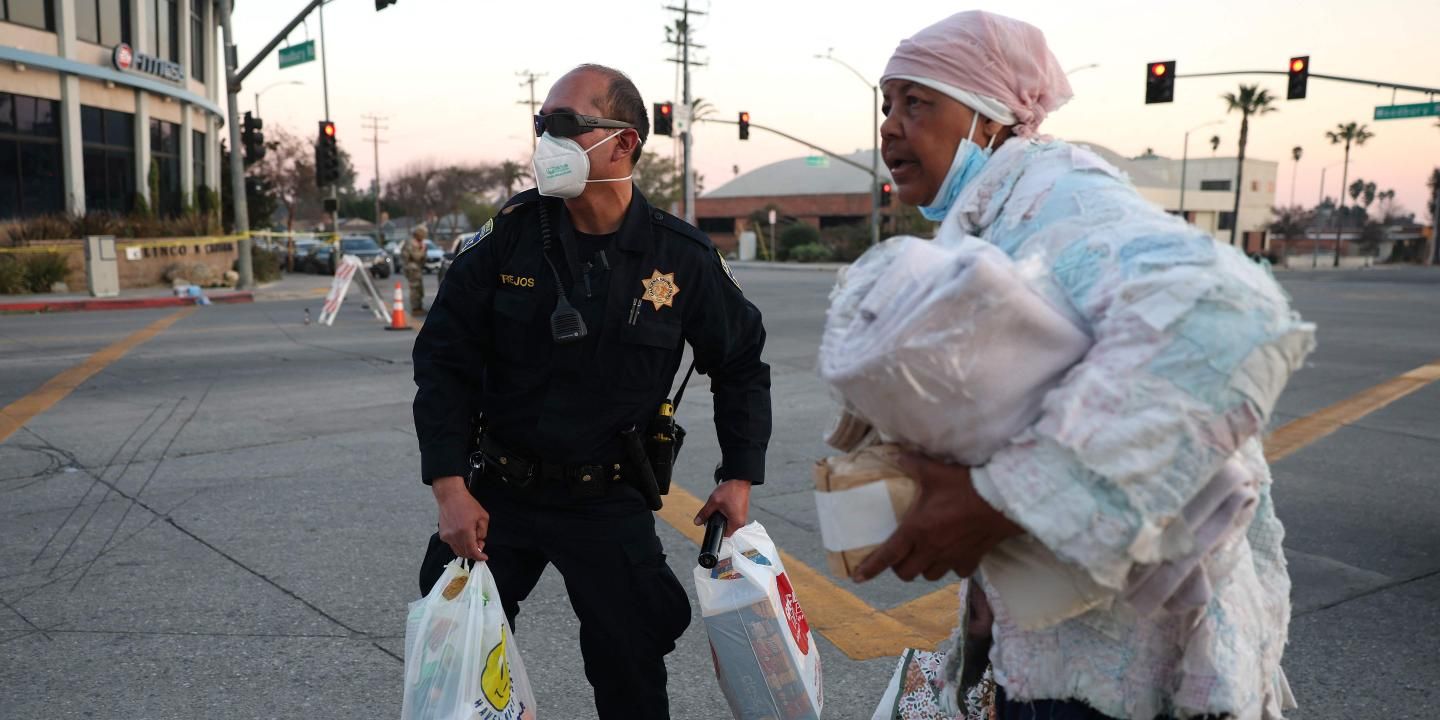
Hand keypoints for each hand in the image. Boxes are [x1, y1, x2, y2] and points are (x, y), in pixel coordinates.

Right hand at [432, 476, 488, 560]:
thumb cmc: (468, 504)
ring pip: (458, 551)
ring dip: (467, 549)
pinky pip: (453, 545)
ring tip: (471, 537)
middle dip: (474, 552)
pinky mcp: (442, 535)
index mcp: (466, 532)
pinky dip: (459, 544)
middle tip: (480, 543)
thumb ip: (483, 532)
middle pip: (465, 553)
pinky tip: (463, 534)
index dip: (480, 557)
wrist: (450, 496)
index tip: (484, 557)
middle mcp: (454, 536)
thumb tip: (480, 543)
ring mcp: (447, 537)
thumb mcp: (483, 516)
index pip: (473, 552)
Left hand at [694, 479, 751, 537]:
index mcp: (736, 523)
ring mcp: (742, 517)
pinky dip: (726, 513)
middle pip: (726, 529)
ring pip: (728, 522)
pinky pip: (732, 517)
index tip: (709, 525)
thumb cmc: (730, 490)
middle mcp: (741, 522)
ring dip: (722, 517)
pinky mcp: (741, 512)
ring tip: (719, 507)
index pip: (723, 535)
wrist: (740, 479)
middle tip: (713, 513)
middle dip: (717, 522)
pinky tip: (723, 505)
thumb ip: (704, 513)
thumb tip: (697, 522)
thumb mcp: (714, 502)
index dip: (714, 531)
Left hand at [853, 453, 1022, 582]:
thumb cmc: (963, 486)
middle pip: (906, 573)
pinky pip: (957, 572)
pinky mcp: (971, 560)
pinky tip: (953, 555)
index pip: (887, 555)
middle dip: (899, 567)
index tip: (858, 577)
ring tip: (925, 555)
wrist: (1000, 499)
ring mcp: (951, 557)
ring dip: (924, 568)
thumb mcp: (933, 471)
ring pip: (930, 576)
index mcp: (915, 530)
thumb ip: (911, 464)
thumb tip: (896, 455)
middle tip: (900, 555)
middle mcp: (931, 549)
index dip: (870, 568)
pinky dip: (952, 567)